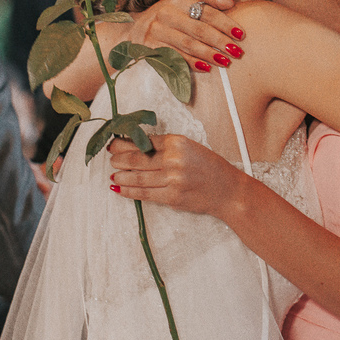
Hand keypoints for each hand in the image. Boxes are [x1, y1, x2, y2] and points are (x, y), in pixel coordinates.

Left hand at [107, 134, 247, 220]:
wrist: (228, 191)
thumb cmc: (210, 167)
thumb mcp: (191, 148)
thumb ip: (167, 147)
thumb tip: (139, 147)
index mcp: (178, 142)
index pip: (145, 141)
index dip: (126, 143)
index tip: (115, 143)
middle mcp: (174, 159)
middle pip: (138, 158)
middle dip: (120, 158)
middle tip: (110, 158)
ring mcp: (173, 179)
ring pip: (139, 177)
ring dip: (122, 175)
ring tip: (112, 173)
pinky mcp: (172, 197)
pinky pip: (145, 194)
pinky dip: (129, 191)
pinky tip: (119, 188)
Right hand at [127, 0, 242, 70]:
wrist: (136, 27)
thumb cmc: (169, 11)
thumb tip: (230, 2)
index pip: (206, 12)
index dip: (226, 23)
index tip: (241, 34)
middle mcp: (166, 13)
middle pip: (199, 29)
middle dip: (220, 41)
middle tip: (237, 51)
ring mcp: (156, 31)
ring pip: (188, 44)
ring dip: (208, 54)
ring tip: (225, 62)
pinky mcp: (150, 47)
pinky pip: (174, 57)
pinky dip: (191, 63)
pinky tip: (205, 68)